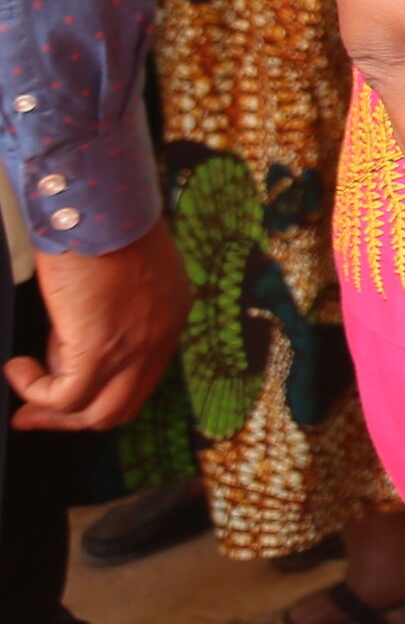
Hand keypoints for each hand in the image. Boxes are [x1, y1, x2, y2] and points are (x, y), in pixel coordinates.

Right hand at [10, 222, 190, 429]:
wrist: (99, 207)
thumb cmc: (102, 225)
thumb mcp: (114, 277)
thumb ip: (101, 315)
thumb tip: (67, 348)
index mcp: (168, 317)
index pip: (139, 378)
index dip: (98, 390)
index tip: (61, 391)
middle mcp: (161, 338)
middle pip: (122, 405)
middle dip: (74, 416)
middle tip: (33, 414)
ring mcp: (136, 347)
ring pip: (98, 413)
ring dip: (54, 412)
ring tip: (23, 384)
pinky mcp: (101, 349)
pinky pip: (67, 397)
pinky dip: (36, 391)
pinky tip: (18, 368)